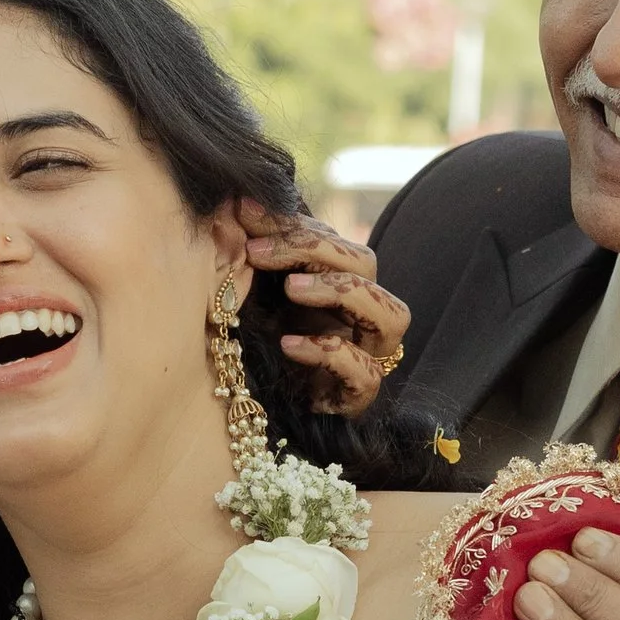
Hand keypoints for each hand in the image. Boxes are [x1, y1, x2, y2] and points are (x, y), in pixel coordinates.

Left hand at [241, 207, 410, 415]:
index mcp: (334, 282)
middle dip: (313, 248)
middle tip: (258, 251)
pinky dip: (331, 353)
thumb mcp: (245, 294)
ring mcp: (366, 355)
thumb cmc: (252, 347)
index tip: (244, 211)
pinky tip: (289, 345)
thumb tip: (228, 205)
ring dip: (340, 292)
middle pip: (366, 264)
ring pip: (391, 314)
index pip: (332, 239)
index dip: (291, 222)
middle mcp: (359, 314)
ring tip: (290, 289)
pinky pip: (367, 373)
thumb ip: (246, 252)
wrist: (249, 415)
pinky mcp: (358, 397)